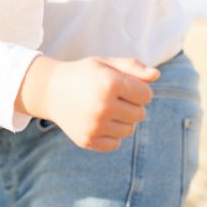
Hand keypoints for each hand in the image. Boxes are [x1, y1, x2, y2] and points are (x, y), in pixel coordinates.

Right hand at [15, 55, 159, 151]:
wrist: (49, 90)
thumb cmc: (83, 75)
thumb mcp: (106, 64)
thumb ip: (133, 68)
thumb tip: (156, 75)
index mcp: (110, 83)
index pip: (146, 95)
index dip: (137, 89)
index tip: (121, 86)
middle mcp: (103, 106)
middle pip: (140, 114)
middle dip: (130, 105)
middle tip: (110, 98)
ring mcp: (95, 125)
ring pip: (129, 130)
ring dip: (121, 120)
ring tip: (104, 109)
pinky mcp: (87, 140)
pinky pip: (115, 143)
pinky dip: (110, 134)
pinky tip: (97, 122)